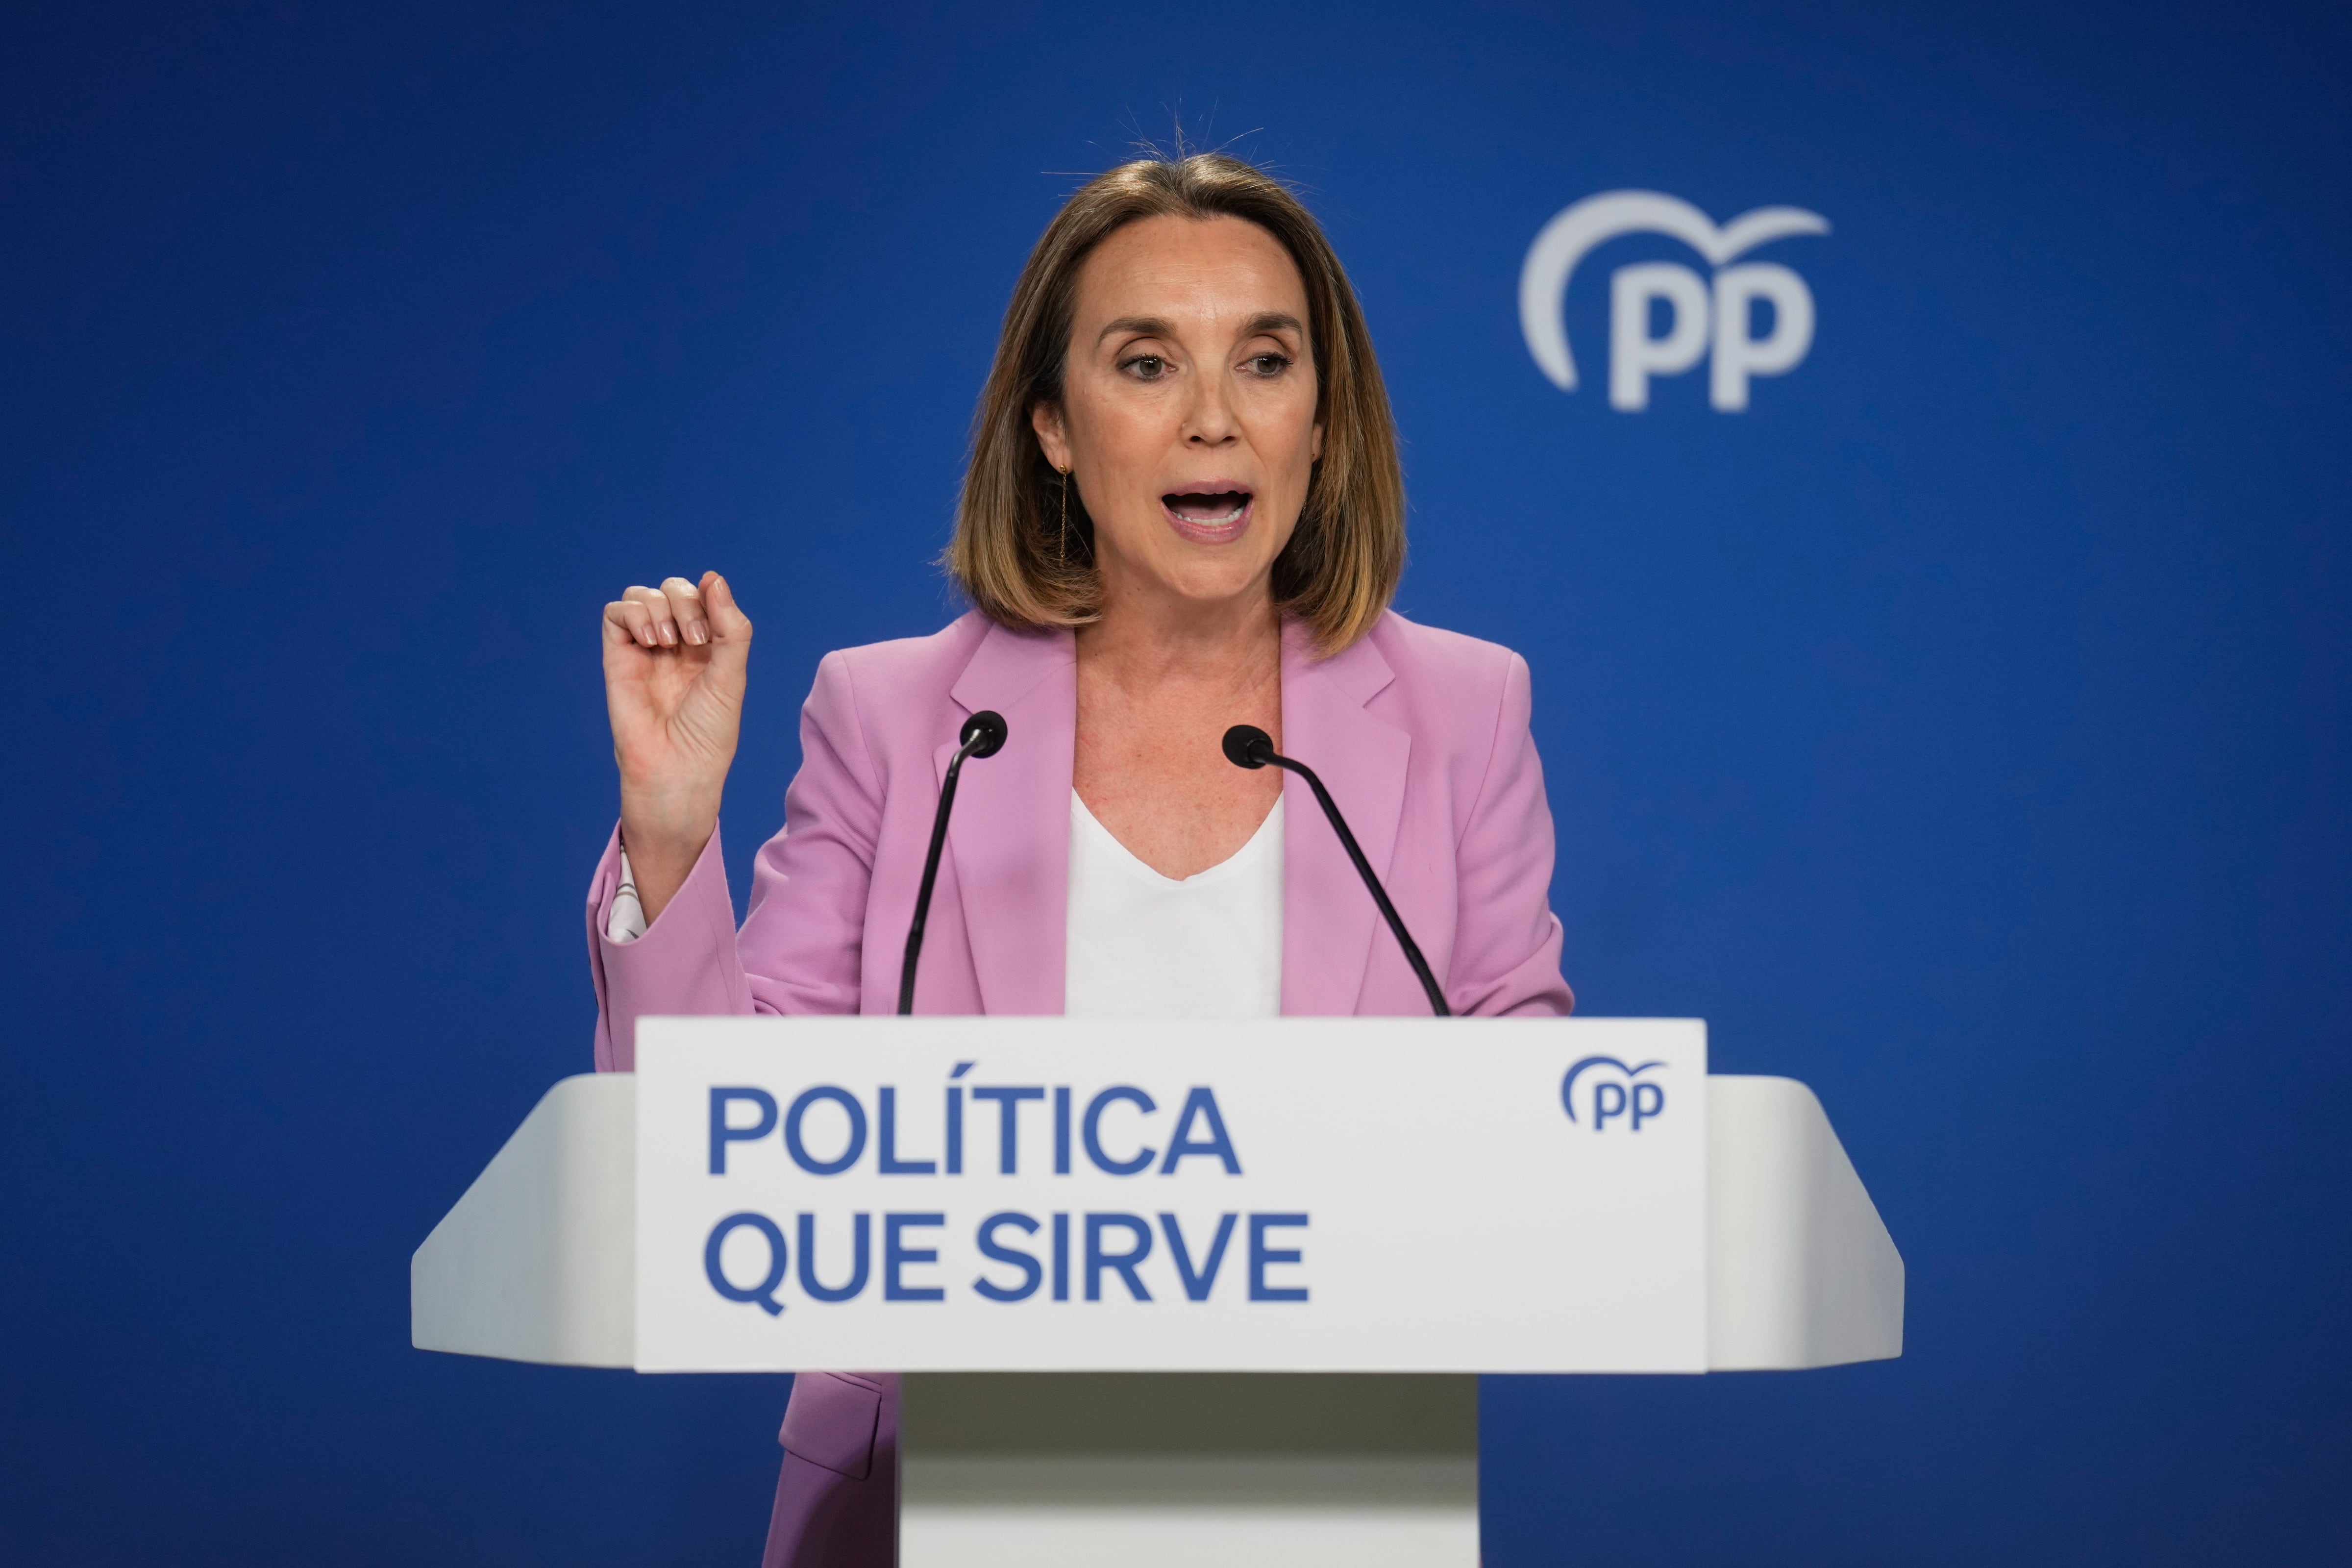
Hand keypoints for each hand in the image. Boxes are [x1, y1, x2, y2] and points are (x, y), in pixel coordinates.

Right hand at [602, 572, 751, 921]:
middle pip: (674, 589)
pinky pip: (616, 613)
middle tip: (695, 639)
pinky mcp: (618, 657)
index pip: (705, 597)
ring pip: (643, 595)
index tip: (714, 629)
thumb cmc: (709, 733)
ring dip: (660, 607)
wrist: (677, 769)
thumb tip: (714, 577)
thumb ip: (730, 627)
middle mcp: (676, 644)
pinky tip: (650, 643)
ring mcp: (645, 649)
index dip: (709, 598)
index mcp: (708, 647)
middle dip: (686, 601)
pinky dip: (634, 615)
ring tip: (669, 644)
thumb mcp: (732, 676)